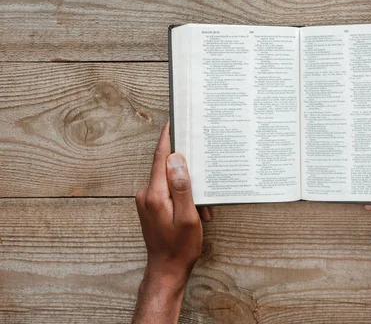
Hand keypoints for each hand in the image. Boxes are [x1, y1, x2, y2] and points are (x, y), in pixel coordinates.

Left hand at [132, 121, 208, 323]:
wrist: (166, 270)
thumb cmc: (180, 247)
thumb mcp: (187, 217)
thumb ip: (181, 187)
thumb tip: (176, 159)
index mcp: (155, 194)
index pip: (160, 158)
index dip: (167, 138)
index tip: (172, 120)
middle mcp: (147, 194)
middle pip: (167, 168)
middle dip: (188, 170)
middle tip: (204, 167)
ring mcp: (147, 200)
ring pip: (171, 181)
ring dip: (189, 189)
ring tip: (202, 208)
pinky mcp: (151, 206)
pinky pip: (169, 192)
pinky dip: (184, 197)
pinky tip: (196, 211)